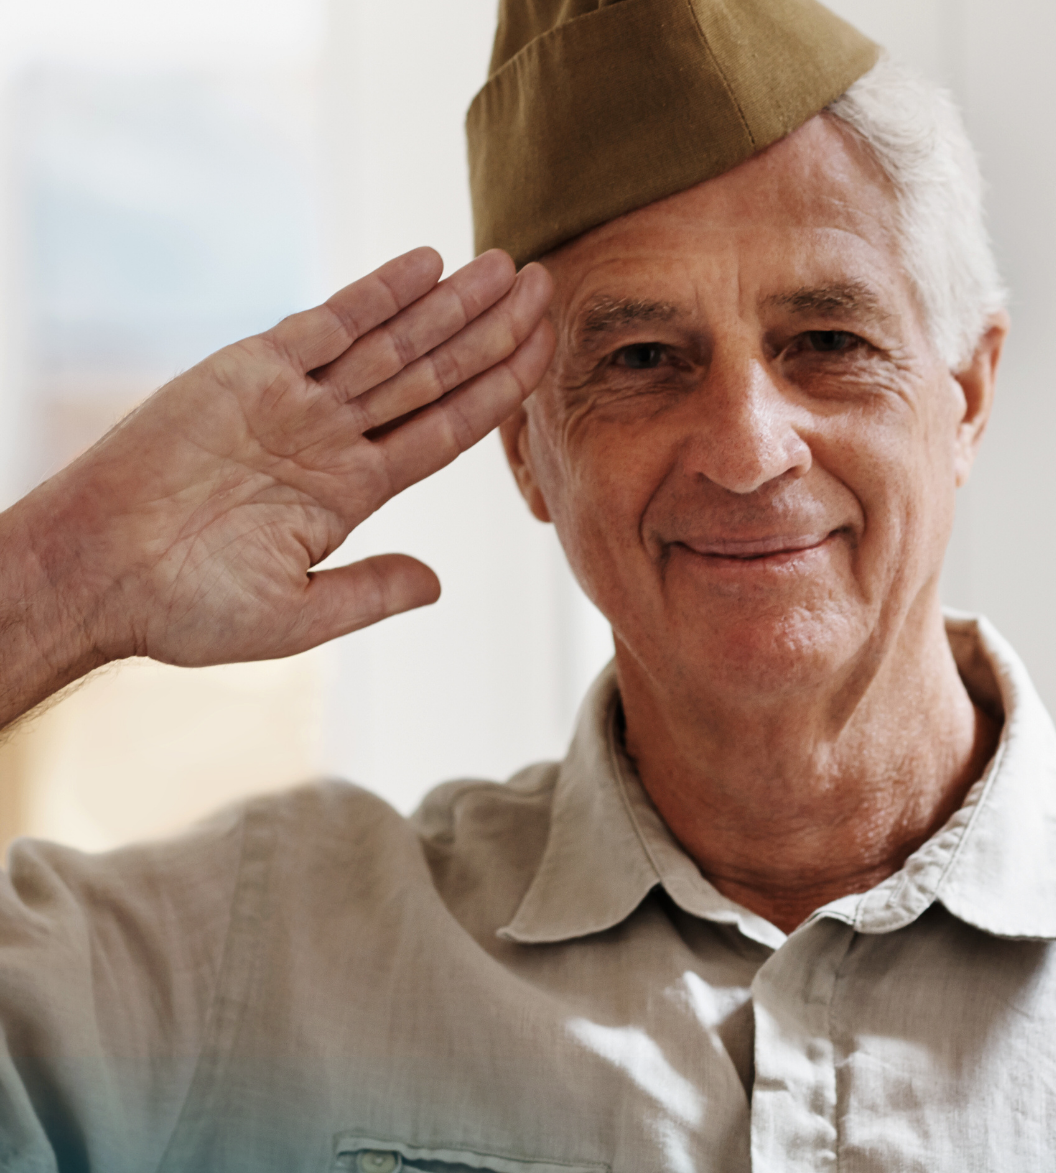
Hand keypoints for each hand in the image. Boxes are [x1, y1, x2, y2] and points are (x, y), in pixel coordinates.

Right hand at [0, 247, 553, 721]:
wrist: (101, 574)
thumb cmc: (188, 607)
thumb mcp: (299, 614)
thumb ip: (372, 590)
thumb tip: (438, 583)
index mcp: (350, 492)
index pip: (447, 430)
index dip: (500, 391)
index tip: (546, 355)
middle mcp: (332, 436)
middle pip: (433, 374)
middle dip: (493, 332)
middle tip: (546, 286)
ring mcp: (294, 399)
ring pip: (392, 342)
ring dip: (452, 304)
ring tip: (507, 267)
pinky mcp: (248, 370)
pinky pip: (326, 325)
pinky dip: (376, 295)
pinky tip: (427, 267)